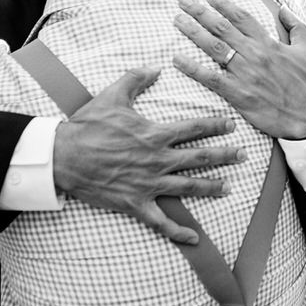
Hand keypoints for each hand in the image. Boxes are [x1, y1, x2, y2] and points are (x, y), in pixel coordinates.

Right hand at [52, 67, 240, 244]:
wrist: (62, 157)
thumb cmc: (87, 126)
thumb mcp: (112, 96)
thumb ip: (136, 78)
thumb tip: (156, 66)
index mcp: (155, 134)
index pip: (194, 128)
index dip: (216, 125)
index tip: (232, 124)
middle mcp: (157, 160)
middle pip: (200, 158)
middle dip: (224, 155)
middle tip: (243, 155)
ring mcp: (148, 184)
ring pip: (189, 187)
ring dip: (212, 187)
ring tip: (229, 187)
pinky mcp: (136, 203)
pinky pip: (161, 222)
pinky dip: (178, 232)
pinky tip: (195, 239)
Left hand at [172, 0, 305, 139]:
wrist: (305, 118)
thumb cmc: (305, 85)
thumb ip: (296, 26)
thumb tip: (283, 7)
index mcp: (269, 43)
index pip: (241, 17)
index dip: (222, 3)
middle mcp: (254, 54)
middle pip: (222, 27)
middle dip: (200, 11)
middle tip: (183, 0)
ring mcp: (245, 74)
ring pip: (214, 47)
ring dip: (193, 31)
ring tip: (177, 19)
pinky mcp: (238, 94)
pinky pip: (210, 78)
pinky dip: (193, 68)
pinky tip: (177, 58)